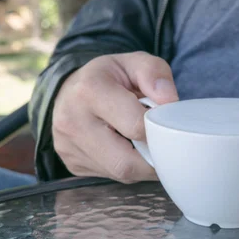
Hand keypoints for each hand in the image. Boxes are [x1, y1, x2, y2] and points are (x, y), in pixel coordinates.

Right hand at [52, 51, 178, 182]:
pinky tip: (127, 150)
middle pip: (125, 162)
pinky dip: (127, 168)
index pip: (136, 126)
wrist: (68, 91)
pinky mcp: (72, 164)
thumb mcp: (132, 62)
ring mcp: (69, 147)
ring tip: (146, 145)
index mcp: (90, 90)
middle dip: (152, 158)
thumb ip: (154, 74)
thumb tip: (170, 102)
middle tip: (164, 146)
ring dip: (142, 165)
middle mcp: (73, 122)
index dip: (158, 128)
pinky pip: (110, 176)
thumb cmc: (106, 78)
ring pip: (120, 174)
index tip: (165, 123)